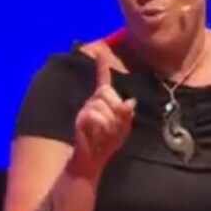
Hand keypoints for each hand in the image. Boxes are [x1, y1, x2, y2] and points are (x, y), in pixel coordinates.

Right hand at [73, 49, 135, 170]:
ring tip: (103, 133)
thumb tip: (130, 102)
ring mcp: (85, 109)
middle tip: (111, 127)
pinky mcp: (80, 118)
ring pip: (104, 106)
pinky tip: (96, 134)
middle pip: (109, 94)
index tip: (99, 50)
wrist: (90, 159)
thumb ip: (126, 116)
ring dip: (109, 122)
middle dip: (115, 111)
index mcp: (103, 102)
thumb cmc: (106, 143)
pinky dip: (100, 126)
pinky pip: (96, 116)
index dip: (101, 66)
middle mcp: (93, 102)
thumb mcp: (121, 130)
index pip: (104, 81)